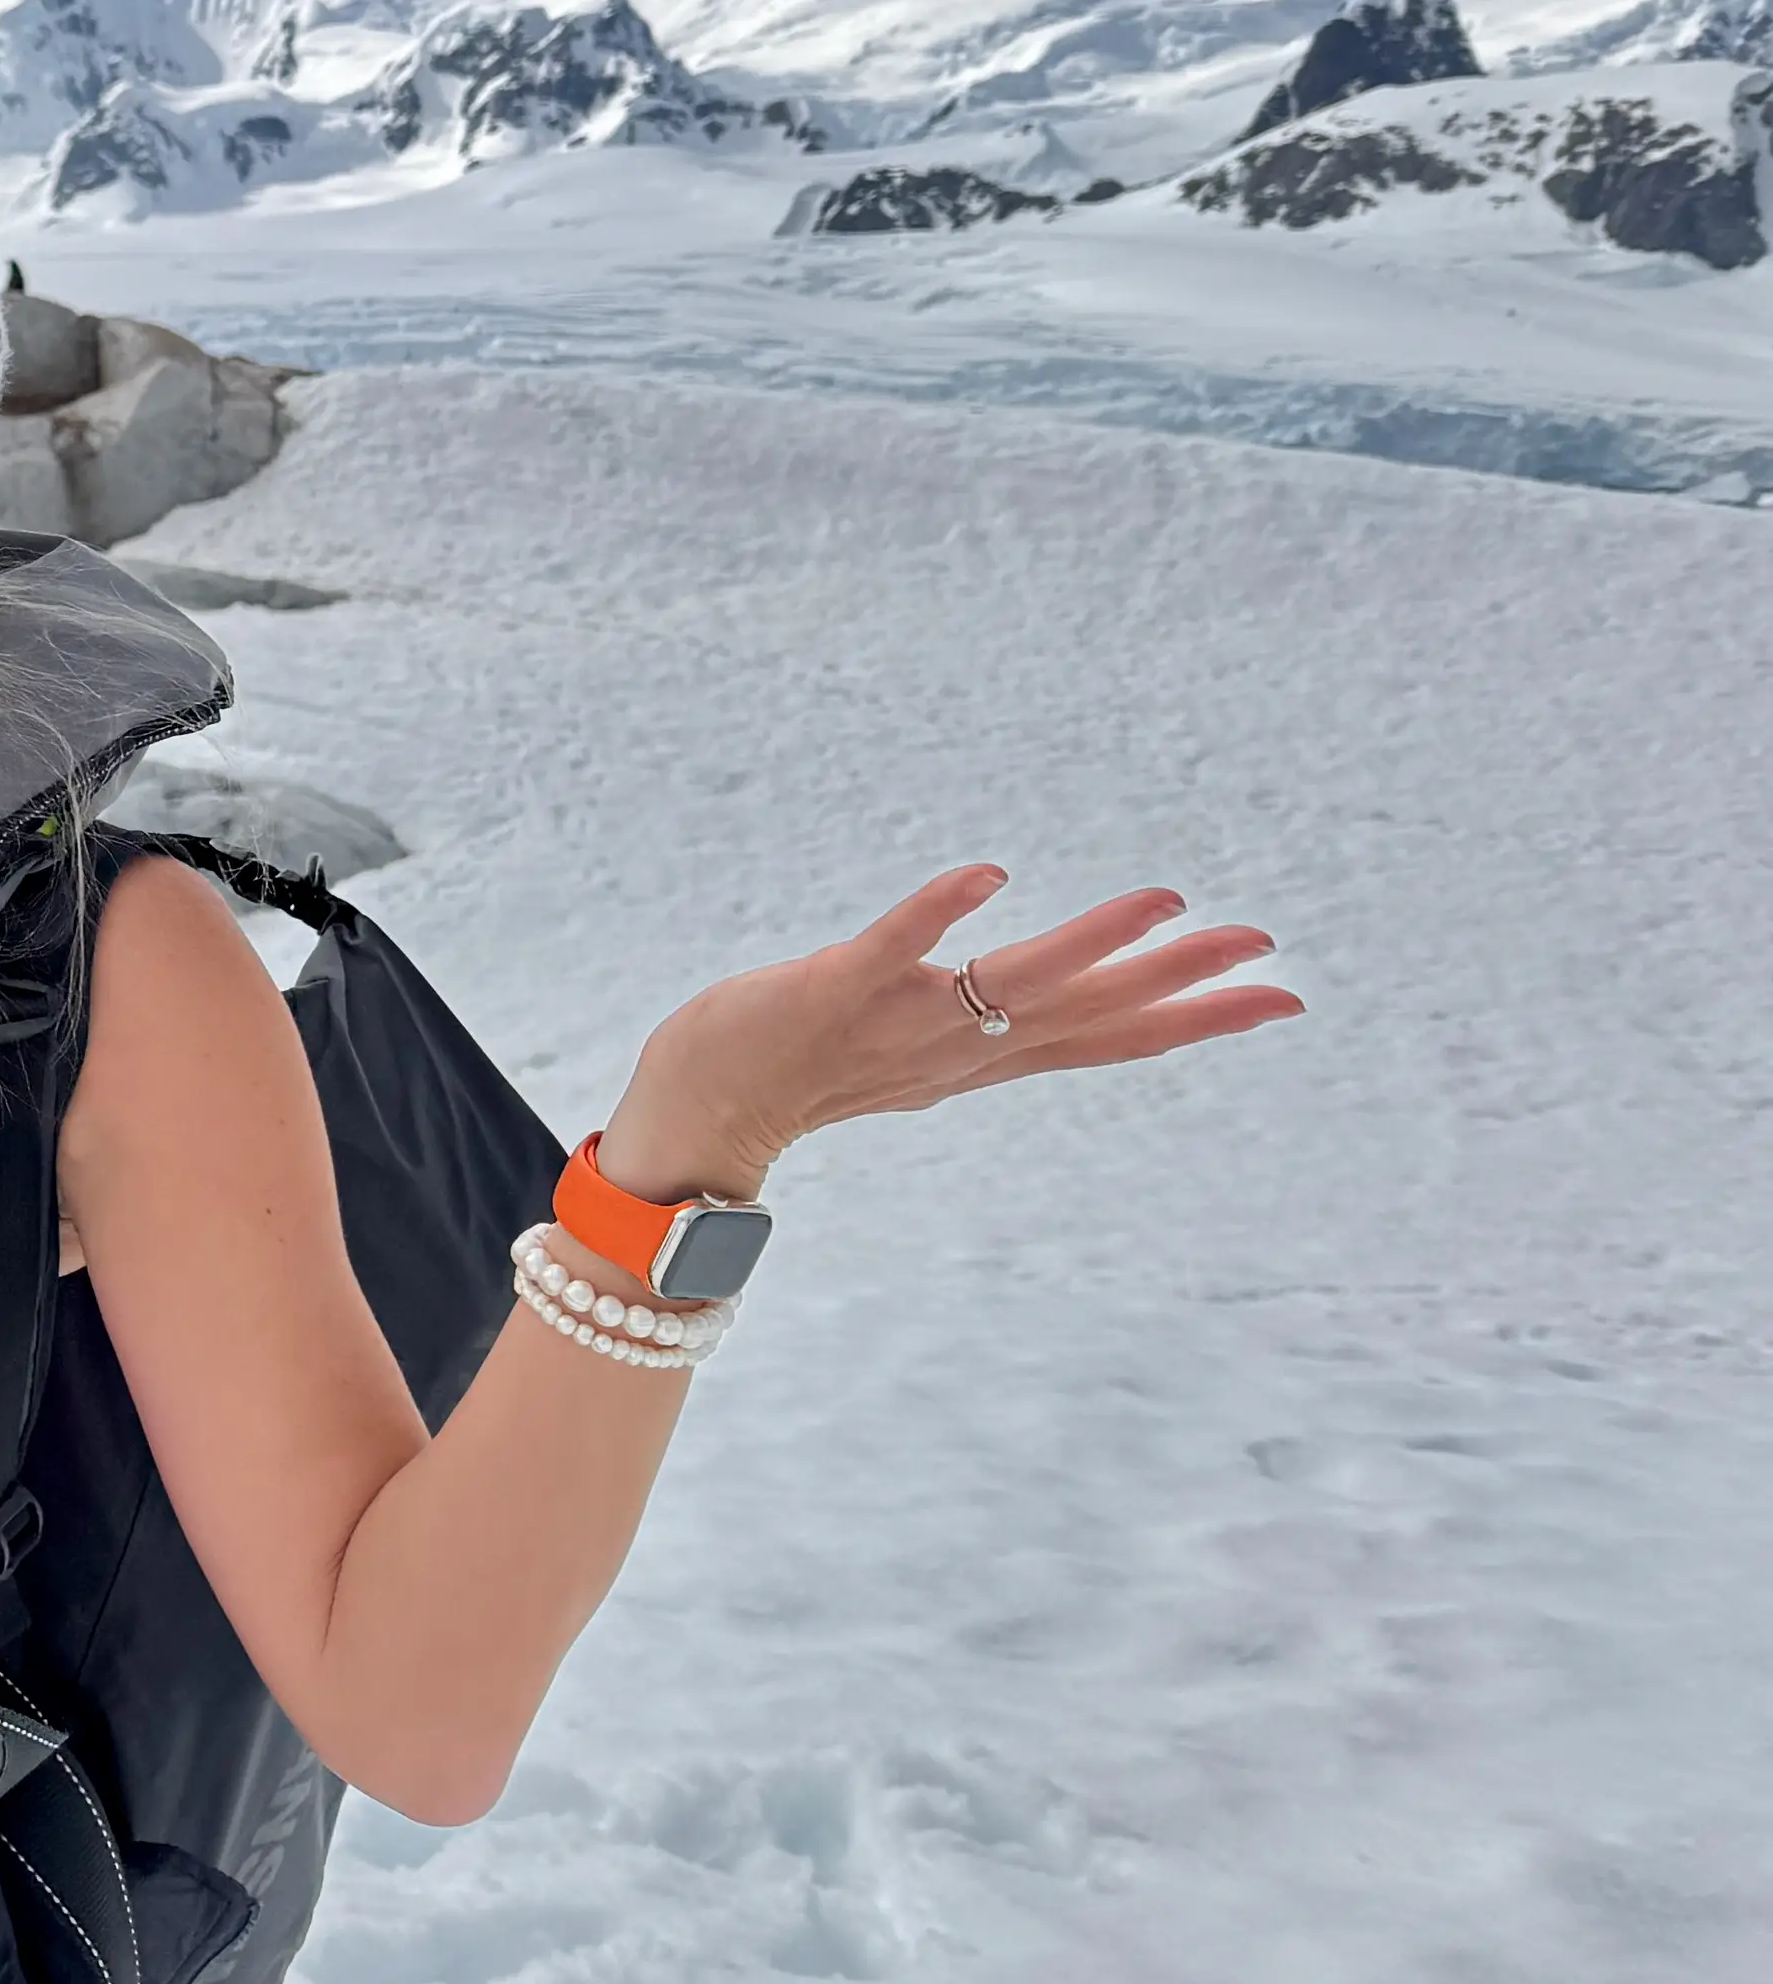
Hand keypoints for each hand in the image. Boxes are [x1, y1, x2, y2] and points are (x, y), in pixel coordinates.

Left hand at [600, 866, 1301, 1197]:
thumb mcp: (923, 1056)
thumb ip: (991, 1028)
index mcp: (986, 1059)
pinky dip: (938, 912)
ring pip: (1015, 982)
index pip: (1109, 1040)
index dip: (1196, 1019)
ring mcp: (901, 1020)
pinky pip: (894, 945)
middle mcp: (959, 1047)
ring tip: (1165, 899)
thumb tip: (1059, 998)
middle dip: (1179, 980)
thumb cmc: (806, 1070)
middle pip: (1088, 1012)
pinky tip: (987, 873)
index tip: (1282, 996)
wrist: (701, 1110)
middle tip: (1266, 943)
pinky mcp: (835, 989)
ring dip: (1090, 941)